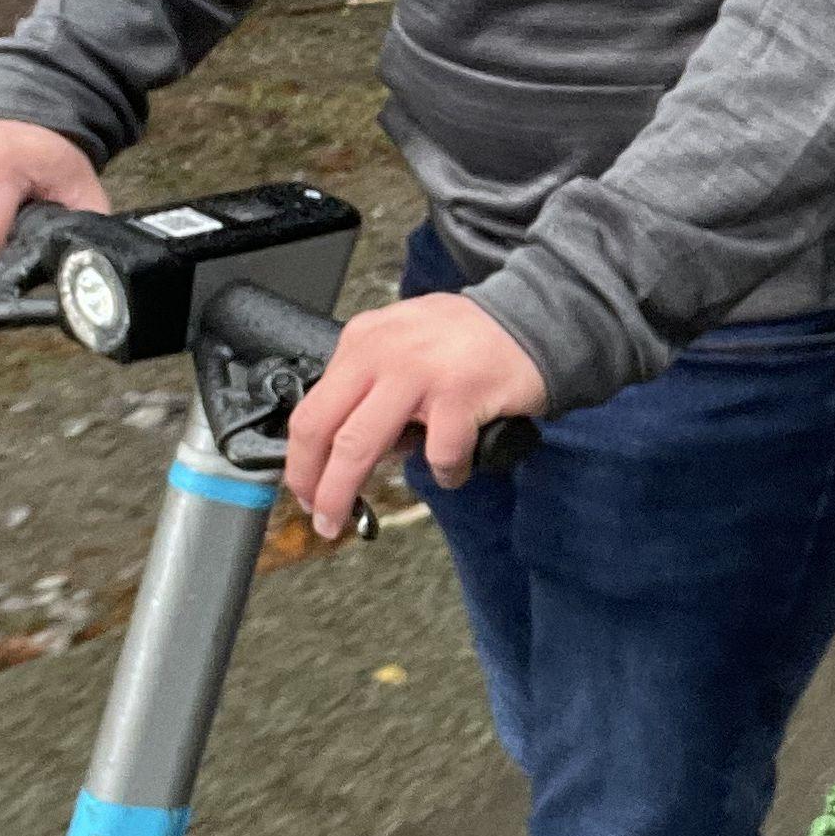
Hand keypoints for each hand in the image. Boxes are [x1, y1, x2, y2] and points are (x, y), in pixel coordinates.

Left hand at [282, 292, 548, 539]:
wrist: (534, 318)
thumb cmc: (470, 339)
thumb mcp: (404, 341)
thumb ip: (373, 382)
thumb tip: (348, 446)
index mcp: (364, 341)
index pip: (312, 406)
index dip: (300, 458)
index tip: (305, 487)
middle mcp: (383, 352)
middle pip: (322, 429)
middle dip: (312, 483)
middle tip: (317, 514)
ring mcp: (420, 373)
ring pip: (359, 447)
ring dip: (345, 492)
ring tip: (351, 517)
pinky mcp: (460, 394)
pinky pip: (437, 455)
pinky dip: (444, 474)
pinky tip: (454, 469)